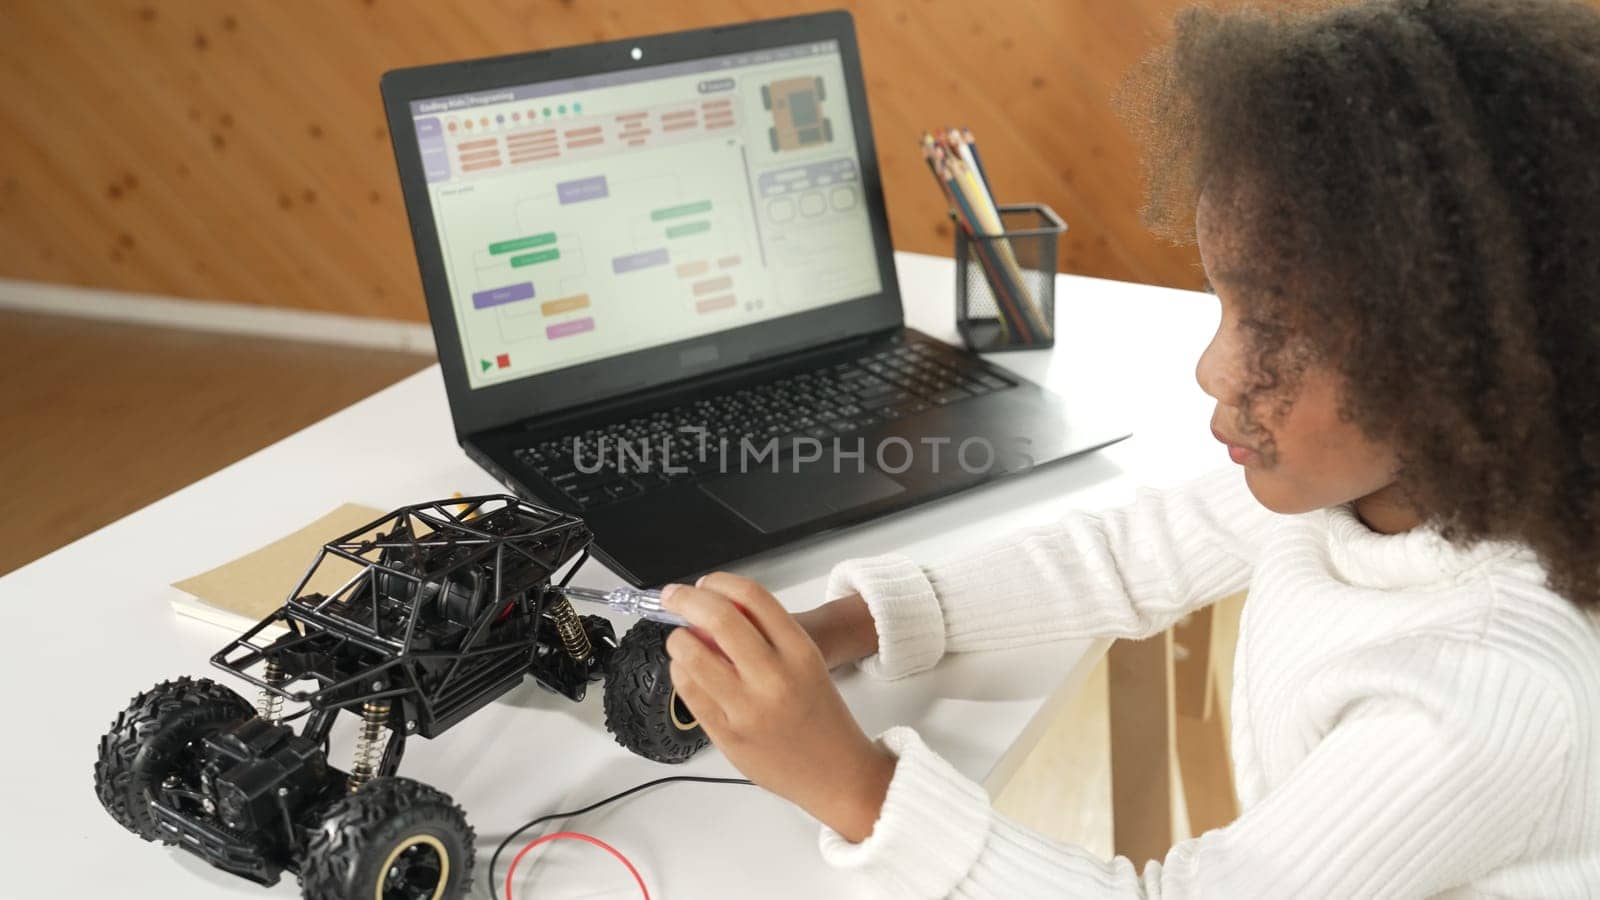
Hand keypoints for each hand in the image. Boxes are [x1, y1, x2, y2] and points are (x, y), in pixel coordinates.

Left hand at [662, 574, 895, 842]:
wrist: (836, 774)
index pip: (753, 597)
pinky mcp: (727, 735)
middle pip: (718, 618)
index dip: (720, 582)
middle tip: (673, 596)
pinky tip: (686, 670)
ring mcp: (748, 708)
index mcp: (800, 652)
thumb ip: (765, 636)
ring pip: (692, 654)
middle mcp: (774, 677)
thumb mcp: (806, 664)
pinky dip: (680, 671)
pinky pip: (688, 690)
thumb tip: (711, 610)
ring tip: (681, 639)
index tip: (705, 583)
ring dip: (679, 638)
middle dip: (686, 600)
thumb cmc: (819, 715)